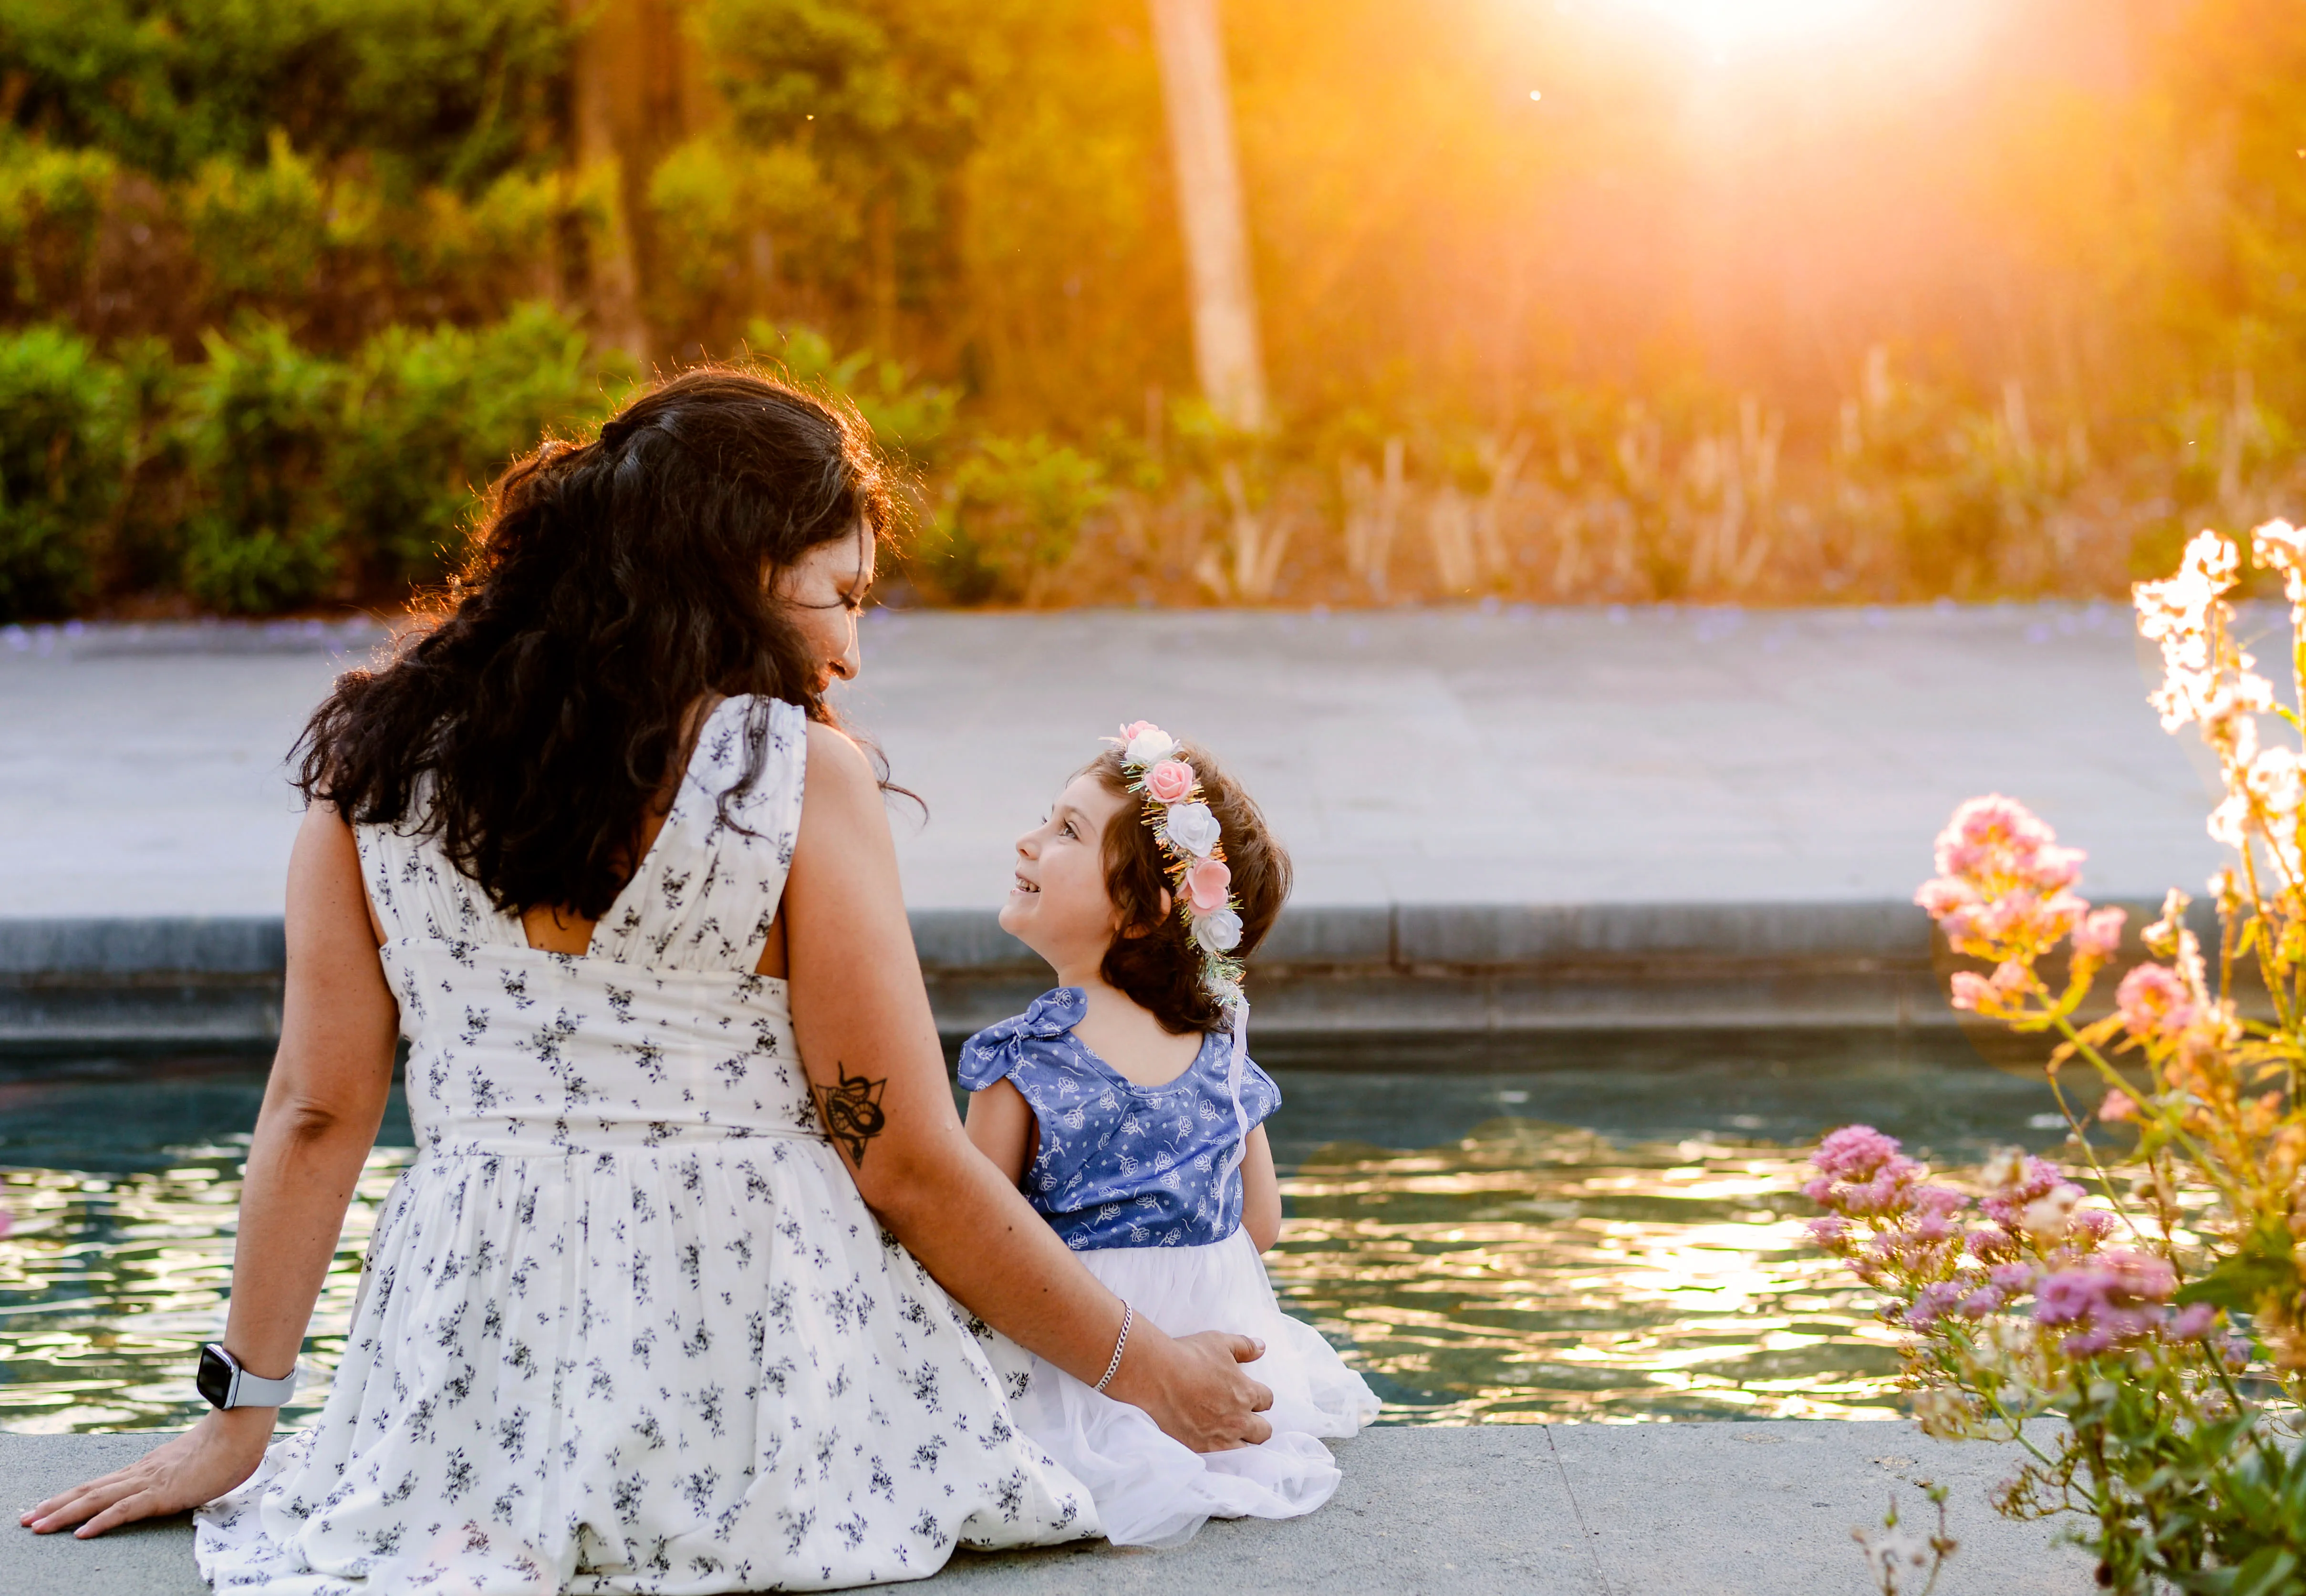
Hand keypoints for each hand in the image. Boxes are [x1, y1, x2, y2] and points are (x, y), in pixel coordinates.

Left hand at [19, 1408, 272, 1537]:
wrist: (240, 1427)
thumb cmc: (228, 1443)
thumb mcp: (197, 1461)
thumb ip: (183, 1471)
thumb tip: (185, 1477)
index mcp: (148, 1467)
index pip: (101, 1484)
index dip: (72, 1496)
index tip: (46, 1505)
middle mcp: (141, 1473)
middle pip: (89, 1491)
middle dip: (55, 1506)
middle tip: (27, 1519)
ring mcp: (149, 1482)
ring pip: (97, 1500)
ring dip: (64, 1514)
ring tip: (37, 1526)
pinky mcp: (162, 1493)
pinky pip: (124, 1510)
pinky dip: (100, 1522)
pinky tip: (81, 1533)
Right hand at [1106, 1324, 1274, 1451]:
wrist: (1157, 1376)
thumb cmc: (1188, 1356)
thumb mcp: (1219, 1343)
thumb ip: (1244, 1346)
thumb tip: (1262, 1347)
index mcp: (1246, 1393)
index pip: (1267, 1400)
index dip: (1260, 1397)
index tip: (1251, 1396)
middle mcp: (1238, 1419)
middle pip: (1263, 1431)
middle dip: (1258, 1425)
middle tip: (1244, 1418)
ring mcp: (1220, 1437)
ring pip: (1245, 1450)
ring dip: (1242, 1442)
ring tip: (1231, 1436)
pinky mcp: (1201, 1448)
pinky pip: (1221, 1460)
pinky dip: (1221, 1454)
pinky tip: (1214, 1446)